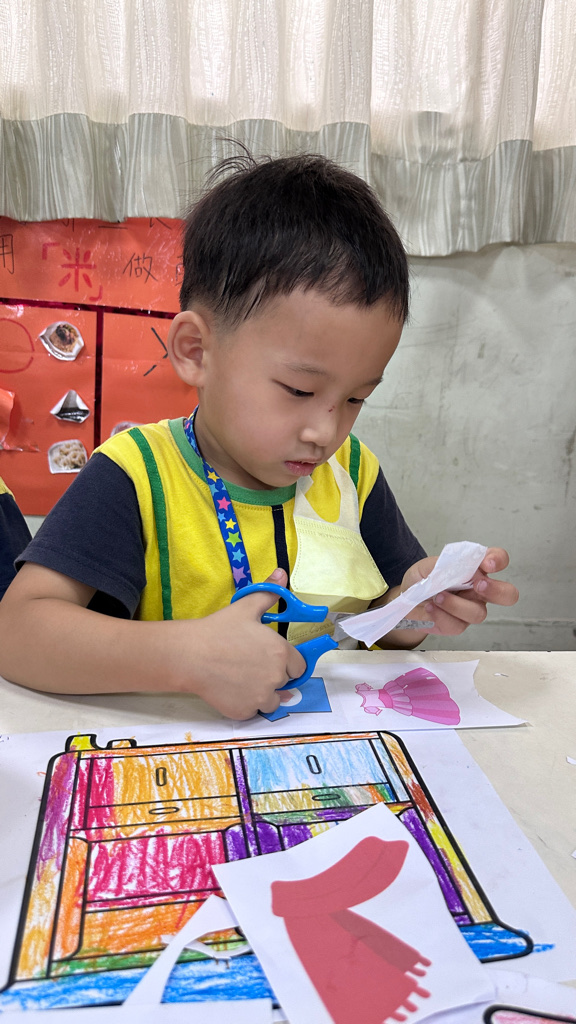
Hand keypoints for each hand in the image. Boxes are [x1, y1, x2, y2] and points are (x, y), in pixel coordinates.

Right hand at [177, 568, 305, 718]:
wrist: (190, 655)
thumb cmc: (218, 630)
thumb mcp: (245, 607)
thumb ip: (269, 594)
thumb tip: (281, 575)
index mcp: (281, 652)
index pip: (299, 666)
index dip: (286, 662)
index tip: (269, 658)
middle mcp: (276, 677)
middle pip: (285, 682)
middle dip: (272, 676)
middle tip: (249, 664)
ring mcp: (261, 697)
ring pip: (272, 700)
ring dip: (262, 693)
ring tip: (240, 678)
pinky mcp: (245, 711)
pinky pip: (253, 711)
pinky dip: (245, 704)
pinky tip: (230, 689)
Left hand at [399, 547, 518, 636]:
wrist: (406, 599)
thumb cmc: (423, 579)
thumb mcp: (428, 565)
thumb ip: (444, 565)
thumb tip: (457, 569)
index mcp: (476, 569)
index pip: (499, 560)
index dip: (498, 560)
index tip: (487, 563)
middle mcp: (479, 590)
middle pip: (507, 594)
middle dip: (496, 590)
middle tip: (478, 585)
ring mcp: (471, 609)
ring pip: (478, 613)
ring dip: (456, 605)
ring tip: (437, 597)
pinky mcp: (458, 625)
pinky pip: (457, 625)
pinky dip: (441, 615)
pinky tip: (430, 608)